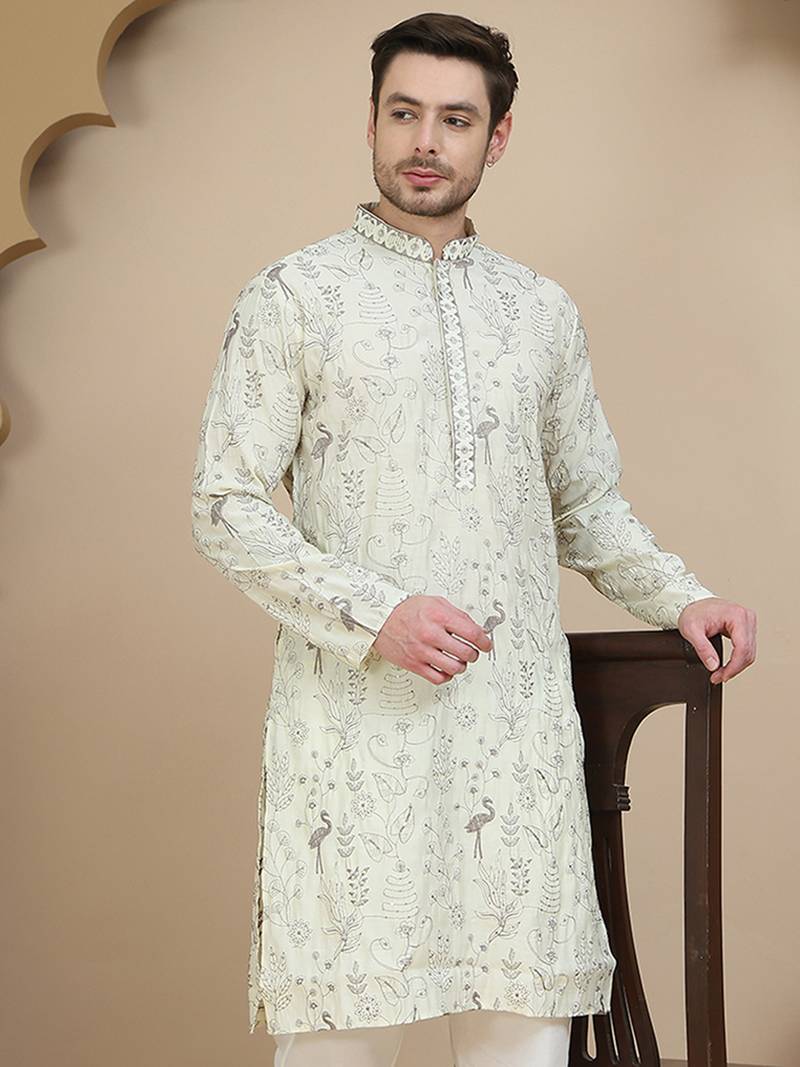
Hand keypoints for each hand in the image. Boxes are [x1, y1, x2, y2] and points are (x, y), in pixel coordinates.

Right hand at [373, 595, 493, 683]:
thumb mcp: (436, 602)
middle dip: (474, 654)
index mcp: (439, 617)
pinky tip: (446, 668)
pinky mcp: (414, 664)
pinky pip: (439, 677)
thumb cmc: (407, 610)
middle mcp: (431, 634)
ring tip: (459, 660)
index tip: (486, 645)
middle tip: (472, 652)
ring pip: (455, 668)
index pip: (472, 633)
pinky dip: (447, 675)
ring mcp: (422, 651)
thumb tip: (476, 629)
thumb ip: (457, 615)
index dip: (485, 642)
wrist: (381, 618)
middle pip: (466, 653)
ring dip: (461, 666)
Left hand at [677, 596, 756, 683]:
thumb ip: (703, 648)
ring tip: (721, 673)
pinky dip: (737, 659)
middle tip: (718, 677)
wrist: (692, 603)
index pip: (743, 648)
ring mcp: (748, 622)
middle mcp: (747, 617)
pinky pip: (746, 648)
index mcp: (737, 616)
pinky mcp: (746, 628)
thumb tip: (713, 665)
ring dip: (736, 666)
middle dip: (734, 669)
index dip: (733, 667)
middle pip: (748, 652)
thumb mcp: (691, 630)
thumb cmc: (693, 612)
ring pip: (749, 653)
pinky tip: (727, 665)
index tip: (721, 676)